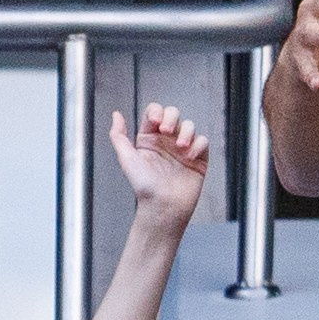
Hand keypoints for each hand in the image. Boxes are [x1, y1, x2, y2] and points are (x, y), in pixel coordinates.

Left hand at [107, 102, 208, 223]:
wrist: (164, 207)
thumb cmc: (144, 187)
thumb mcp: (127, 159)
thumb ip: (119, 136)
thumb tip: (116, 114)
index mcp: (149, 139)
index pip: (154, 113)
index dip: (157, 112)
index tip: (155, 123)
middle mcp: (166, 141)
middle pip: (173, 113)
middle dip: (172, 117)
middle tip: (167, 131)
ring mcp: (182, 149)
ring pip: (189, 125)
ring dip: (186, 132)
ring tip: (180, 147)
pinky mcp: (198, 158)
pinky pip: (202, 141)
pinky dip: (198, 145)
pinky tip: (190, 157)